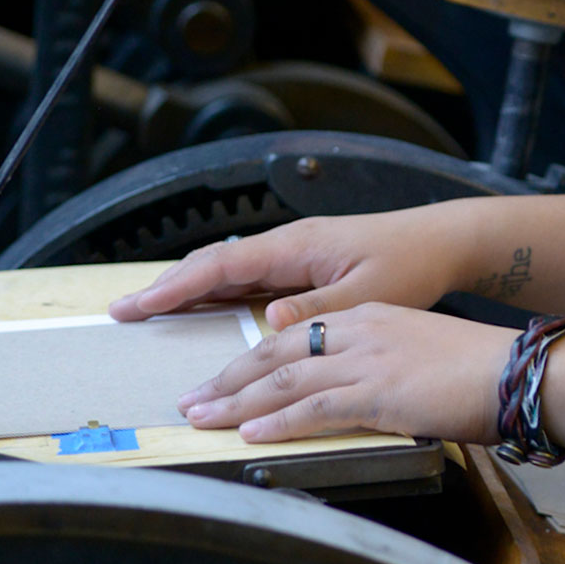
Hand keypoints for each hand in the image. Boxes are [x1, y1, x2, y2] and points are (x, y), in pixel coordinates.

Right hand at [108, 208, 468, 330]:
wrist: (441, 241)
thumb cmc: (410, 261)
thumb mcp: (367, 294)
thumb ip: (317, 310)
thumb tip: (269, 323)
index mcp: (296, 245)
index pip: (221, 265)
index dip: (175, 287)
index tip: (136, 305)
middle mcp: (288, 245)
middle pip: (213, 264)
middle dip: (166, 287)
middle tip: (122, 311)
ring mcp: (294, 254)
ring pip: (228, 271)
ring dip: (188, 290)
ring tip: (148, 311)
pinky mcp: (305, 266)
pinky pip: (250, 279)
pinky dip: (219, 294)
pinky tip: (203, 311)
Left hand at [177, 304, 513, 443]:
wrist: (518, 369)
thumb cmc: (481, 367)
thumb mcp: (422, 351)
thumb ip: (383, 365)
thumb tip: (362, 390)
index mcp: (371, 317)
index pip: (295, 334)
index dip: (252, 356)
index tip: (223, 375)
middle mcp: (362, 331)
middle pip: (276, 351)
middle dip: (228, 377)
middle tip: (192, 397)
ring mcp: (369, 360)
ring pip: (285, 380)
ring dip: (237, 401)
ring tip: (202, 416)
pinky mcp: (380, 392)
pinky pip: (315, 408)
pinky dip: (278, 422)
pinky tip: (251, 432)